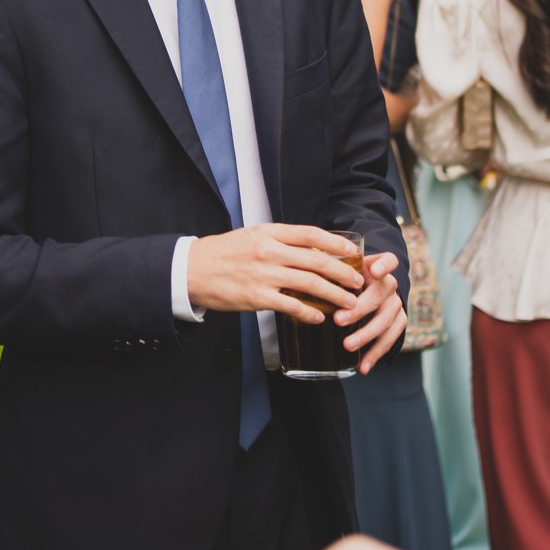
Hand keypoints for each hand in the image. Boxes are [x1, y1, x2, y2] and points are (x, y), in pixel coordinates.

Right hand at [187, 224, 366, 322]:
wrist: (191, 270)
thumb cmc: (224, 253)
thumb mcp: (252, 236)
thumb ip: (280, 241)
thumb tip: (312, 250)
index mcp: (269, 233)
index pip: (310, 234)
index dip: (335, 243)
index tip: (352, 252)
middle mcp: (269, 251)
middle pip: (316, 261)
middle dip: (342, 273)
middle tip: (358, 283)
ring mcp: (263, 274)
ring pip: (309, 284)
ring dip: (334, 294)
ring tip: (348, 303)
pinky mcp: (256, 297)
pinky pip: (291, 306)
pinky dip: (309, 312)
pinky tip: (319, 317)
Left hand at [335, 251, 405, 374]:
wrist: (370, 291)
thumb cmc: (348, 279)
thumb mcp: (341, 271)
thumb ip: (331, 270)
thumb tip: (304, 275)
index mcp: (377, 266)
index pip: (388, 260)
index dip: (384, 265)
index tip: (374, 271)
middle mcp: (390, 284)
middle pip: (381, 294)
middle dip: (360, 308)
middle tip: (339, 320)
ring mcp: (396, 304)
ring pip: (387, 319)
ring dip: (367, 334)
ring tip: (348, 345)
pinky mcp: (399, 322)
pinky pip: (391, 339)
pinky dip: (376, 353)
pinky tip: (363, 366)